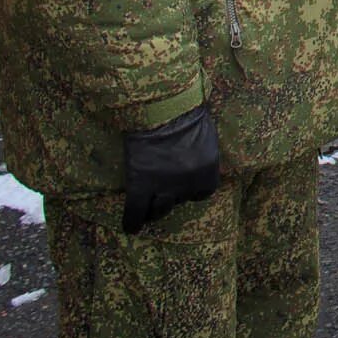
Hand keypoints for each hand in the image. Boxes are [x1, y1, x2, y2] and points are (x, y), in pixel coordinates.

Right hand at [122, 105, 219, 233]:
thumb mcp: (205, 137)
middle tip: (163, 190)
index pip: (203, 193)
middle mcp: (188, 184)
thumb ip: (202, 155)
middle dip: (172, 196)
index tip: (184, 187)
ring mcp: (164, 186)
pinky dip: (132, 220)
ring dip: (154, 210)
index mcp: (208, 171)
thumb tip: (196, 161)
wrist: (162, 109)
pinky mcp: (141, 183)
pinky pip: (135, 210)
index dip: (192, 190)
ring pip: (159, 209)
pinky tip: (130, 227)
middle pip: (179, 200)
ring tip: (148, 210)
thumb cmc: (187, 114)